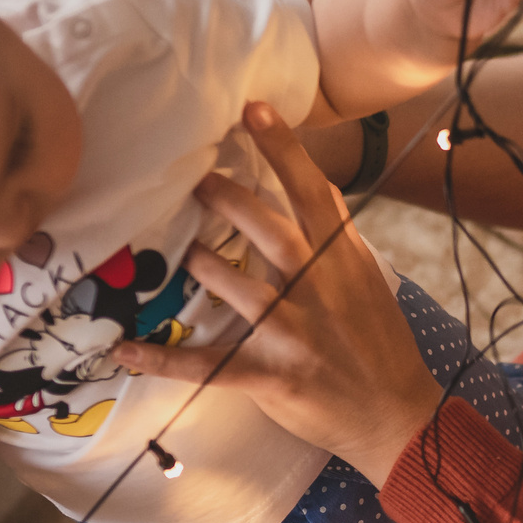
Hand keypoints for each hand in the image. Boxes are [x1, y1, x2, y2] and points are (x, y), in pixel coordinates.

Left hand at [111, 102, 444, 485]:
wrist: (396, 414)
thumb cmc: (380, 344)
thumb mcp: (368, 281)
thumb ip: (337, 237)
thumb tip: (312, 188)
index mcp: (343, 261)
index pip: (313, 193)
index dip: (284, 148)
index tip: (255, 109)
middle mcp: (319, 288)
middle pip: (270, 229)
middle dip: (229, 199)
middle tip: (196, 178)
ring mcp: (294, 332)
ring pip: (237, 288)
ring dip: (202, 265)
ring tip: (181, 251)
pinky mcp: (272, 374)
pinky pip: (208, 365)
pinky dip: (164, 361)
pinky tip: (125, 351)